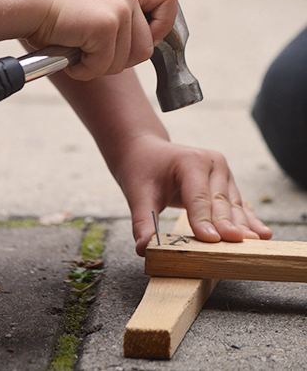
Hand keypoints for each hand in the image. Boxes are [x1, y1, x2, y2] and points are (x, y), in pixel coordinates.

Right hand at [26, 0, 178, 80]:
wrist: (25, 3)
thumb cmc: (48, 10)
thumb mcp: (91, 7)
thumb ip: (115, 20)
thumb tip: (132, 52)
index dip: (161, 25)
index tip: (139, 37)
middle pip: (145, 48)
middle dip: (118, 60)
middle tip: (90, 55)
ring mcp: (119, 10)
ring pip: (126, 61)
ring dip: (98, 66)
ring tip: (75, 53)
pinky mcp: (105, 26)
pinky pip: (103, 65)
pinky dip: (83, 70)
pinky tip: (68, 58)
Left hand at [111, 135, 272, 255]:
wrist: (146, 151)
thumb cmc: (141, 171)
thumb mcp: (137, 194)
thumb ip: (142, 222)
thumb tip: (143, 249)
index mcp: (191, 161)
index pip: (198, 197)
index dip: (204, 220)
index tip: (212, 240)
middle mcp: (213, 164)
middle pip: (220, 202)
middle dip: (227, 226)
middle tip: (236, 246)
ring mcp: (224, 173)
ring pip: (232, 206)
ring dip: (241, 227)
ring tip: (251, 247)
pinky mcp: (228, 183)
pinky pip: (237, 205)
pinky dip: (248, 221)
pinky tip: (263, 235)